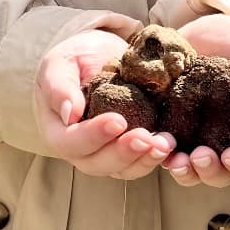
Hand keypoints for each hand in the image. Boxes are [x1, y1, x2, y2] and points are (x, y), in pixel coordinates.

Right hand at [34, 25, 177, 179]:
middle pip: (97, 163)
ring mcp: (106, 153)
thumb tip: (71, 115)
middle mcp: (80, 150)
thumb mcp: (60, 64)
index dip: (93, 136)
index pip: (70, 142)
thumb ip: (59, 87)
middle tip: (146, 138)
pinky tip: (171, 144)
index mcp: (58, 131)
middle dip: (123, 153)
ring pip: (123, 169)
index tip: (117, 121)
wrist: (99, 59)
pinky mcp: (129, 150)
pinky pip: (141, 162)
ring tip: (165, 144)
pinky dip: (156, 156)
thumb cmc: (74, 60)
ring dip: (145, 159)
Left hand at [160, 13, 229, 190]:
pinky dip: (159, 153)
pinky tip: (154, 144)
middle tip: (199, 157)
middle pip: (221, 173)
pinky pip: (164, 151)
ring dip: (184, 172)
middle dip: (210, 172)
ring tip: (174, 161)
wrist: (201, 31)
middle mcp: (224, 140)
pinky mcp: (171, 127)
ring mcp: (195, 137)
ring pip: (191, 171)